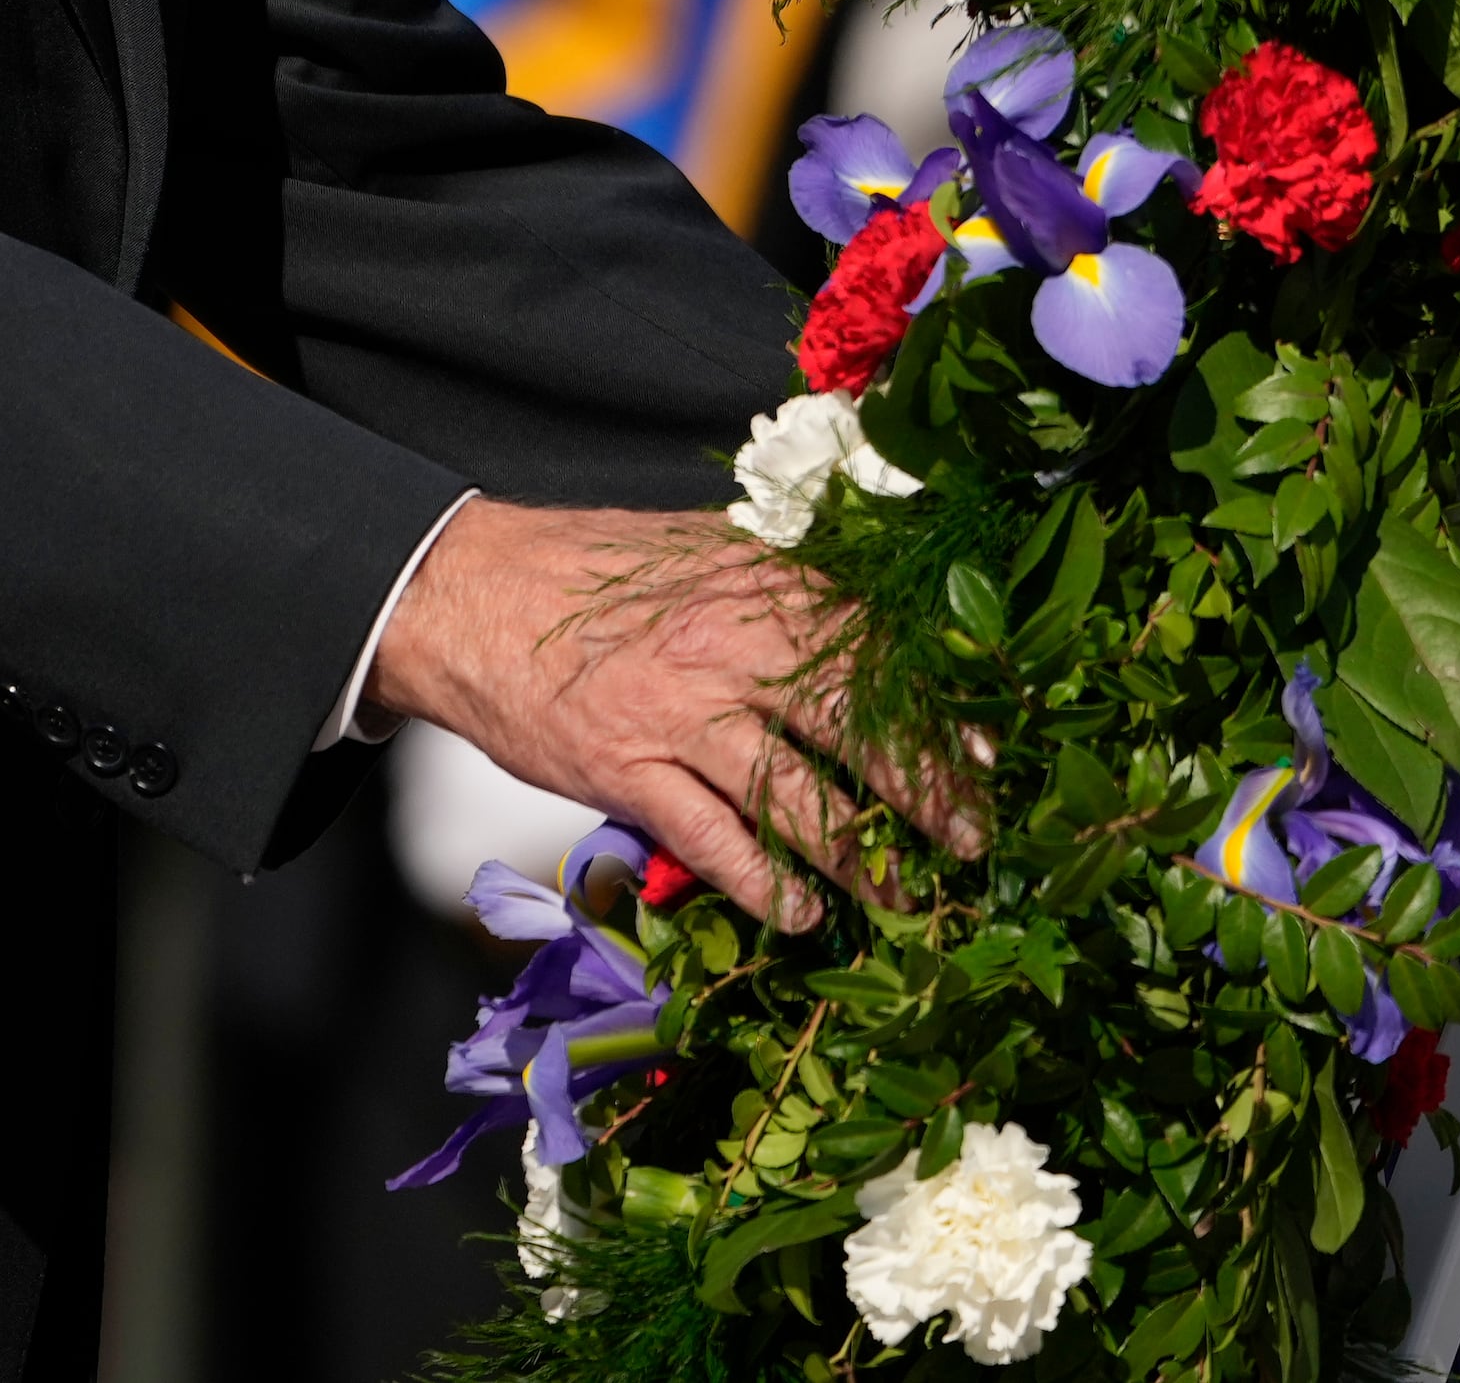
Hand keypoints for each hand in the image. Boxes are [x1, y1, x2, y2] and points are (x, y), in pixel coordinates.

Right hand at [367, 501, 980, 928]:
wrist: (473, 590)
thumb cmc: (599, 573)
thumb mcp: (708, 547)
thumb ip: (789, 576)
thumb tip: (882, 614)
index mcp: (764, 585)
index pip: (878, 654)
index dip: (938, 714)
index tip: (987, 758)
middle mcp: (733, 646)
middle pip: (855, 729)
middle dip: (923, 793)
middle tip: (969, 843)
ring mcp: (678, 713)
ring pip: (792, 797)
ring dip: (857, 856)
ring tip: (901, 897)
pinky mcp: (625, 770)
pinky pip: (711, 839)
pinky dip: (763, 884)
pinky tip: (800, 912)